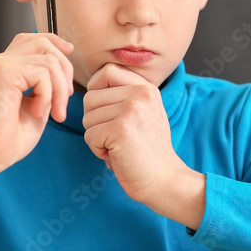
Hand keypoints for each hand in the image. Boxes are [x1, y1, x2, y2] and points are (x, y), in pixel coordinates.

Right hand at [0, 33, 73, 176]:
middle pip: (43, 42)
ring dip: (59, 90)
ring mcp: (0, 64)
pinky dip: (48, 95)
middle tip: (65, 98)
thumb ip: (45, 86)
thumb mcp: (34, 106)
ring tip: (54, 113)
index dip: (54, 41)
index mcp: (3, 68)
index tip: (69, 51)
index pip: (31, 40)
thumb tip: (64, 71)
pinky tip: (36, 112)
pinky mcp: (4, 72)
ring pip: (49, 61)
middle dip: (64, 68)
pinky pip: (42, 74)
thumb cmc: (6, 138)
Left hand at [82, 63, 188, 206]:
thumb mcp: (143, 113)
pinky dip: (97, 150)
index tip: (103, 110)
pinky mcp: (121, 129)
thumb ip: (124, 95)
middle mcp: (141, 94)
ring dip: (96, 137)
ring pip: (87, 118)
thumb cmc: (147, 150)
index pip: (106, 71)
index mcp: (146, 88)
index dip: (96, 89)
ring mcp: (132, 110)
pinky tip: (116, 156)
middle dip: (94, 120)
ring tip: (118, 147)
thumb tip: (92, 85)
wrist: (163, 179)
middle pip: (90, 97)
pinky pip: (89, 135)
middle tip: (113, 136)